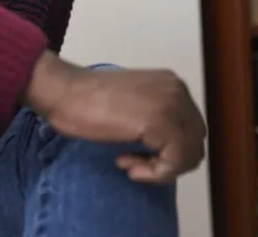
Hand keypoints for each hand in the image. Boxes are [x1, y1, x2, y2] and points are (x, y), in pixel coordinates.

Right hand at [23, 50, 206, 182]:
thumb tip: (172, 150)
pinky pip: (174, 162)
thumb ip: (156, 117)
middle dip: (167, 162)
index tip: (136, 153)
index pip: (192, 129)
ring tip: (129, 164)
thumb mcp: (132, 105)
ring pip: (189, 156)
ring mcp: (171, 104)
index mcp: (172, 84)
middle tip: (133, 162)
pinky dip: (153, 173)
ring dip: (160, 169)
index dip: (168, 150)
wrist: (62, 91)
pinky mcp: (161, 122)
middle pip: (195, 143)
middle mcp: (177, 90)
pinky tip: (126, 163)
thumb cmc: (85, 99)